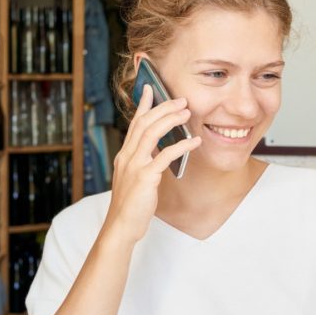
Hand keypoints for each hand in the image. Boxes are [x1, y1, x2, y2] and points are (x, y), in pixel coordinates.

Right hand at [103, 85, 200, 243]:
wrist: (121, 226)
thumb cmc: (131, 205)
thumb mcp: (134, 179)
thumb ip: (143, 163)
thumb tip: (159, 151)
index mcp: (124, 155)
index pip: (134, 123)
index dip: (142, 104)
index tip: (150, 88)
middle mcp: (127, 156)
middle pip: (144, 123)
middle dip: (163, 107)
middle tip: (181, 100)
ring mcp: (134, 166)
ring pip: (152, 133)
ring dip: (171, 120)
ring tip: (187, 113)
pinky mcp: (145, 177)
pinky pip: (164, 155)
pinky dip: (181, 145)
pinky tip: (194, 141)